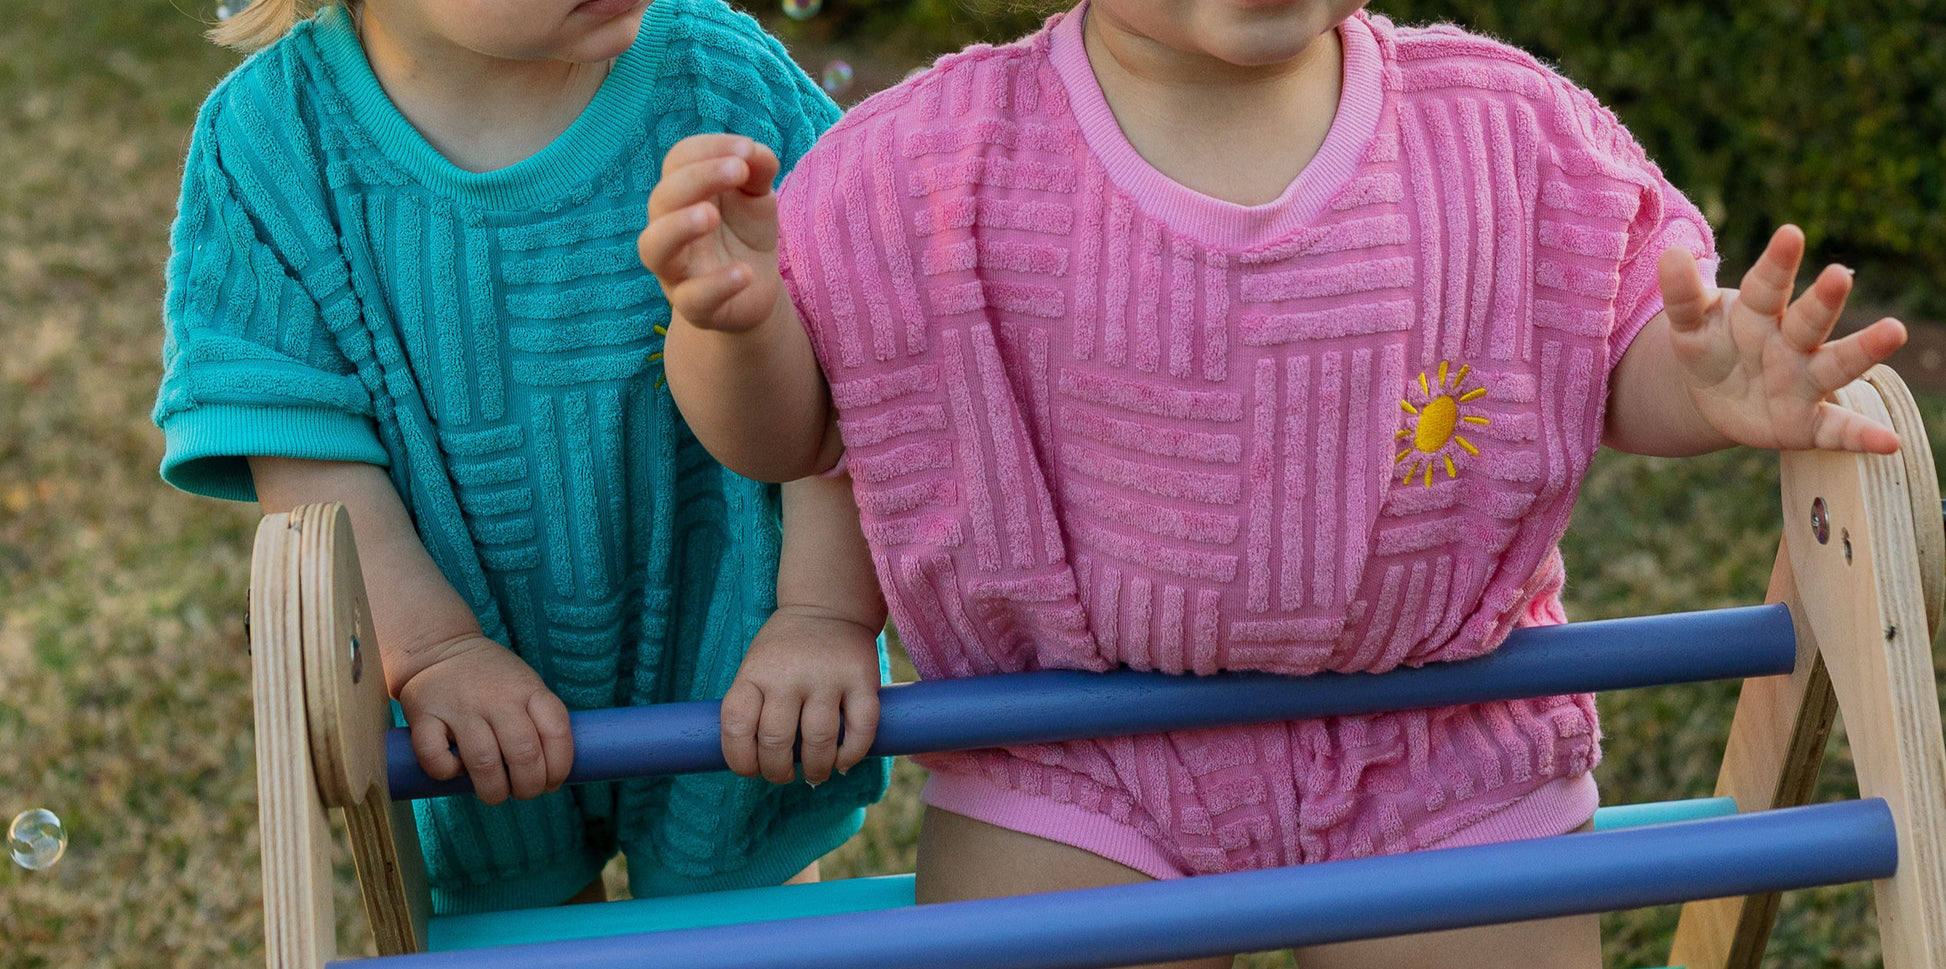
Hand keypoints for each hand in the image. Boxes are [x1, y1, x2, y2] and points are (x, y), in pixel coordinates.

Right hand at [397, 635, 573, 805]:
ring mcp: (460, 706)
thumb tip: (552, 776)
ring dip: (494, 790)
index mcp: (527, 689)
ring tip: (495, 793)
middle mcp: (496, 696)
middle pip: (523, 753)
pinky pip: (435, 757)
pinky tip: (455, 769)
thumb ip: (541, 721)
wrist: (440, 648)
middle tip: (524, 792)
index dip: (559, 766)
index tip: (552, 782)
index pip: (556, 730)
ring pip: (484, 762)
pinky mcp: (424, 715)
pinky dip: (447, 772)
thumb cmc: (491, 680)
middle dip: (528, 786)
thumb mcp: (526, 686)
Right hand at [639, 134, 787, 333]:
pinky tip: (744, 273)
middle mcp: (668, 227)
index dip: (709, 149)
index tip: (748, 149)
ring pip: (654, 247)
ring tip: (711, 216)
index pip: (678, 161)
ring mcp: (674, 269)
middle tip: (738, 171)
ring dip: (678, 227)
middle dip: (698, 178)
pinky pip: (692, 298)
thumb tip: (756, 151)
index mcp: (681, 194)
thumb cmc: (745, 234)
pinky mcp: (693, 307)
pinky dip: (716, 284)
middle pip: (662, 199)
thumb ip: (757, 170)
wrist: (756, 290)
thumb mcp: (757, 197)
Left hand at [720, 609, 881, 785]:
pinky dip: (852, 754)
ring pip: (819, 740)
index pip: (737, 726)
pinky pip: (861, 728)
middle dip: (778, 772)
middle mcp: (789, 674)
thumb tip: (758, 765)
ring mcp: (827, 676)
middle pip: (777, 741)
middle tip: (785, 775)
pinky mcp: (862, 679)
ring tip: (816, 773)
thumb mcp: (755, 669)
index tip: (751, 771)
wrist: (826, 608)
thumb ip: (753, 710)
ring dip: (816, 769)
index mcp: (755, 673)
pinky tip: (843, 761)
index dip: (741, 760)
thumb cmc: (784, 653)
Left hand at [1659, 224, 1906, 453]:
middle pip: (1809, 320)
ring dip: (1865, 350)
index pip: (1767, 285)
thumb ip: (1682, 295)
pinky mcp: (1806, 423)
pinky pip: (1837, 430)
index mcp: (1760, 312)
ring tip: (1894, 330)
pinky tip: (1890, 442)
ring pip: (1836, 364)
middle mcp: (1791, 342)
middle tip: (1838, 275)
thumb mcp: (1690, 325)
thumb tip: (1672, 254)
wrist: (1715, 398)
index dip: (1777, 262)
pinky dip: (1863, 435)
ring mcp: (1803, 381)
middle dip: (1824, 300)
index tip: (1789, 234)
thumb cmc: (1711, 348)